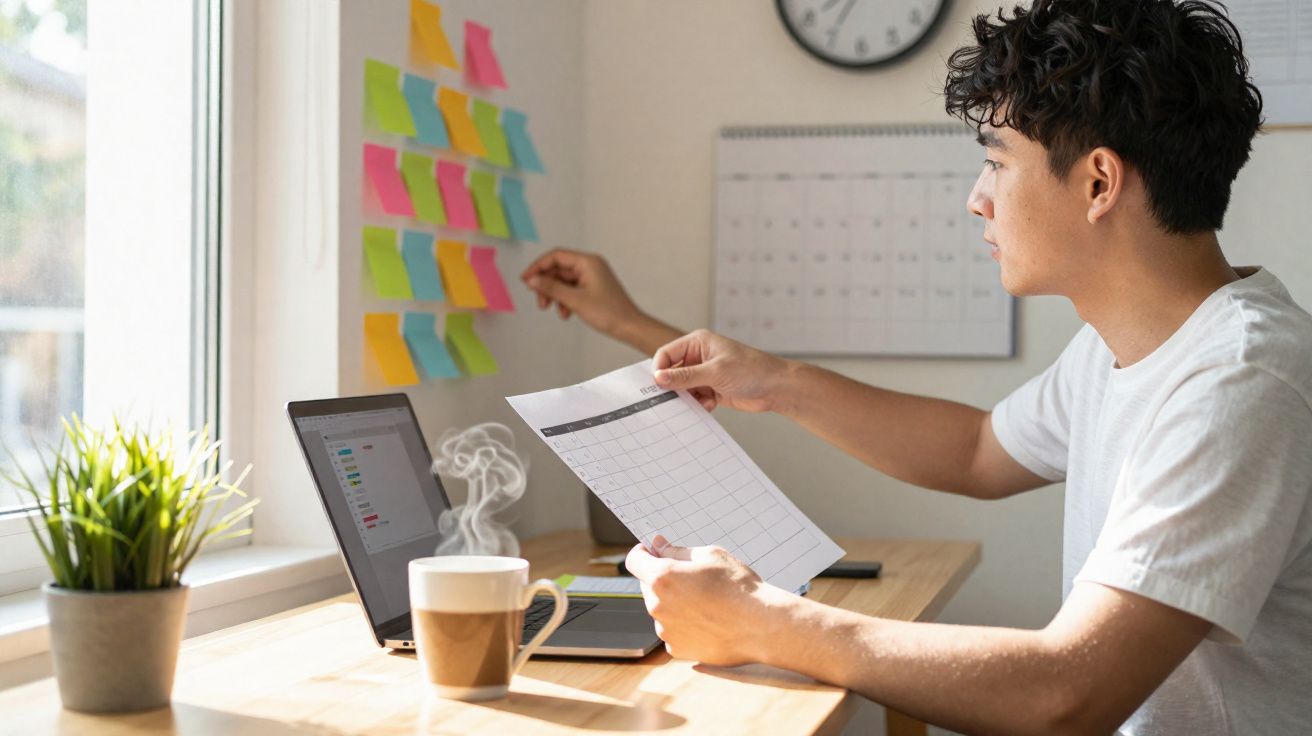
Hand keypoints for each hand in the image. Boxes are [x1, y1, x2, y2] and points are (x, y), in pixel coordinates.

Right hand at [521, 249, 645, 338]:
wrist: (629, 327)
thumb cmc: (609, 312)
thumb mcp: (574, 300)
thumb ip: (551, 288)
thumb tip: (532, 280)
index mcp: (588, 261)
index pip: (556, 256)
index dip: (537, 267)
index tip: (525, 280)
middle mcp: (590, 265)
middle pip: (558, 269)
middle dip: (546, 285)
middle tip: (540, 302)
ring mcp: (591, 276)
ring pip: (563, 281)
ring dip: (555, 295)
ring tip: (552, 310)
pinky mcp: (592, 288)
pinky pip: (572, 289)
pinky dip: (565, 300)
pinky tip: (565, 313)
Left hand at [625, 535, 782, 665]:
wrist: (761, 626)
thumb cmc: (739, 587)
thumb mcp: (710, 555)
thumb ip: (677, 550)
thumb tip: (657, 545)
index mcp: (662, 578)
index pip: (634, 560)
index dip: (643, 553)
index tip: (654, 552)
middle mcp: (657, 606)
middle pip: (647, 586)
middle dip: (662, 578)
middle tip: (692, 578)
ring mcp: (665, 630)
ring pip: (660, 609)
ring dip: (673, 603)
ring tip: (705, 602)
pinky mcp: (676, 649)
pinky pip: (672, 630)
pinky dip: (683, 624)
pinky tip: (707, 620)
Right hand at [652, 330, 793, 412]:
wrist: (776, 388)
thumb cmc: (752, 370)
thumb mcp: (715, 372)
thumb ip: (685, 376)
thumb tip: (658, 378)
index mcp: (698, 343)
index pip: (666, 354)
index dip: (659, 370)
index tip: (657, 386)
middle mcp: (699, 357)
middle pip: (672, 373)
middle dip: (673, 387)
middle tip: (672, 400)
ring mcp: (705, 374)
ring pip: (682, 388)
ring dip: (688, 397)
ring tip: (700, 400)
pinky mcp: (712, 389)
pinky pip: (694, 398)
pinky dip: (699, 404)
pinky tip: (711, 403)